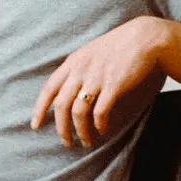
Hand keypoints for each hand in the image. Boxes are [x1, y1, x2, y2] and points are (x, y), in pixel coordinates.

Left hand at [31, 16, 169, 146]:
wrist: (145, 38)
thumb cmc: (119, 46)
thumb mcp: (91, 53)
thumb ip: (77, 69)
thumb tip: (67, 91)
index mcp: (73, 62)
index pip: (49, 88)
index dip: (40, 109)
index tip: (35, 125)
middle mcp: (81, 70)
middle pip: (61, 105)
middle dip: (61, 128)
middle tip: (66, 142)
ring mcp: (96, 77)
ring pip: (78, 112)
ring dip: (80, 131)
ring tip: (86, 141)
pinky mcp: (114, 85)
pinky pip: (100, 112)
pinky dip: (99, 125)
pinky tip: (103, 130)